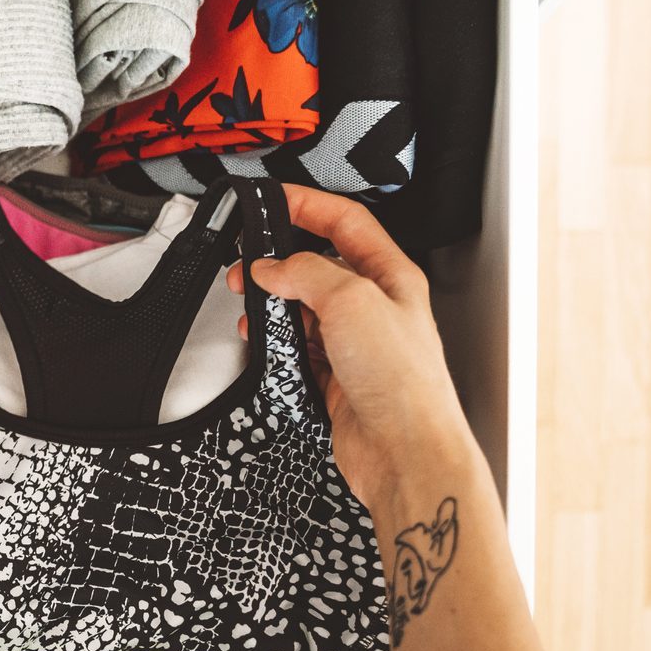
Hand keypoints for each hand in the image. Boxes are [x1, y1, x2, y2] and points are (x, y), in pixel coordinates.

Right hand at [229, 186, 478, 506]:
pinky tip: (263, 343)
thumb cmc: (403, 382)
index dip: (307, 205)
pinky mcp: (336, 377)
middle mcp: (375, 307)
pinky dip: (275, 344)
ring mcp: (355, 344)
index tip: (271, 199)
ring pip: (303, 309)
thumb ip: (306, 273)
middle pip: (318, 266)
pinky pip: (297, 348)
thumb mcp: (351, 301)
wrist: (404, 451)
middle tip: (247, 264)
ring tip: (251, 308)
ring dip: (273, 306)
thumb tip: (274, 266)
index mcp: (391, 276)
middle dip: (279, 261)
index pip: (345, 222)